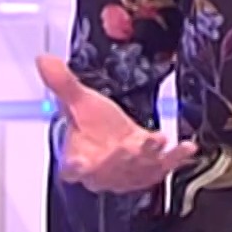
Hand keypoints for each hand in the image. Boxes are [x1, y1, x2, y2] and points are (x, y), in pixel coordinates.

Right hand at [36, 54, 196, 192]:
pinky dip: (176, 156)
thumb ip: (62, 83)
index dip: (74, 165)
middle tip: (128, 146)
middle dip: (120, 158)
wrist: (113, 140)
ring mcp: (127, 172)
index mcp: (79, 158)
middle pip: (109, 167)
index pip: (72, 165)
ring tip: (158, 142)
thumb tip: (44, 59)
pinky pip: (163, 164)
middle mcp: (104, 170)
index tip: (78, 162)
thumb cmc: (94, 125)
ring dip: (148, 156)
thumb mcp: (79, 101)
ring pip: (137, 167)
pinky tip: (187, 147)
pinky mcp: (149, 169)